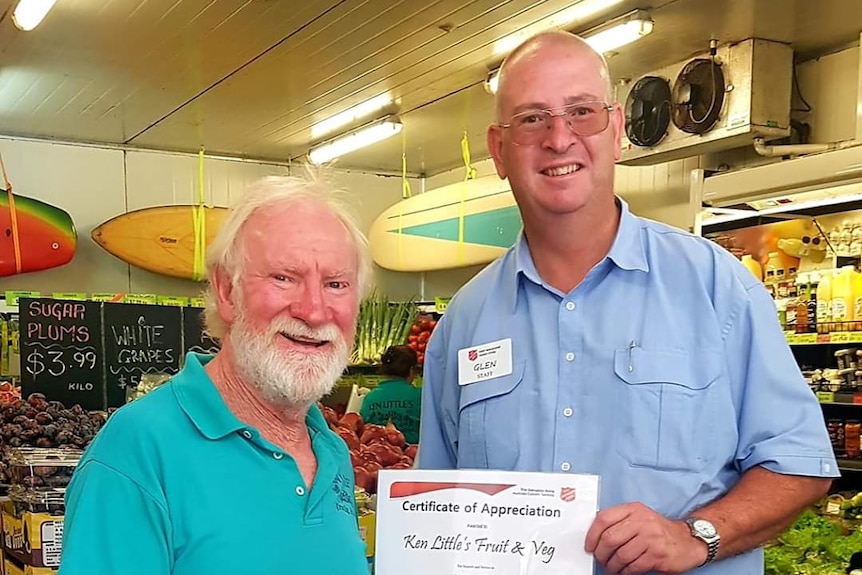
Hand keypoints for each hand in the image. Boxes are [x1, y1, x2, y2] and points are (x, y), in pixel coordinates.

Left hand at [584, 502, 706, 574]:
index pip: (604, 518)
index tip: (589, 545)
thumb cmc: (658, 530)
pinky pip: (633, 566)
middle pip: (609, 538)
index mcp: (633, 509)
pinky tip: (624, 571)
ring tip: (611, 567)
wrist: (687, 541)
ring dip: (612, 565)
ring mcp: (651, 538)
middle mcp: (642, 521)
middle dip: (600, 553)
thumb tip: (594, 535)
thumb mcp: (639, 517)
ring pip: (620, 555)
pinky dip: (625, 571)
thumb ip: (619, 521)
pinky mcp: (657, 555)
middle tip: (600, 559)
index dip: (592, 534)